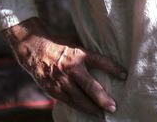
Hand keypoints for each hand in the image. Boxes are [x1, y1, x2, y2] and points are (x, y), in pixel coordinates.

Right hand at [4, 19, 126, 115]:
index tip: (124, 75)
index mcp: (78, 53)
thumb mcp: (74, 41)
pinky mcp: (52, 88)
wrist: (32, 47)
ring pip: (78, 98)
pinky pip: (67, 101)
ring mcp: (60, 80)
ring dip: (91, 108)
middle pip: (90, 86)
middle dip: (103, 98)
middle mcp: (70, 67)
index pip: (100, 61)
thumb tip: (106, 51)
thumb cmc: (57, 43)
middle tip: (113, 107)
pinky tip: (86, 111)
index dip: (113, 68)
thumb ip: (86, 50)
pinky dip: (77, 107)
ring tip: (102, 114)